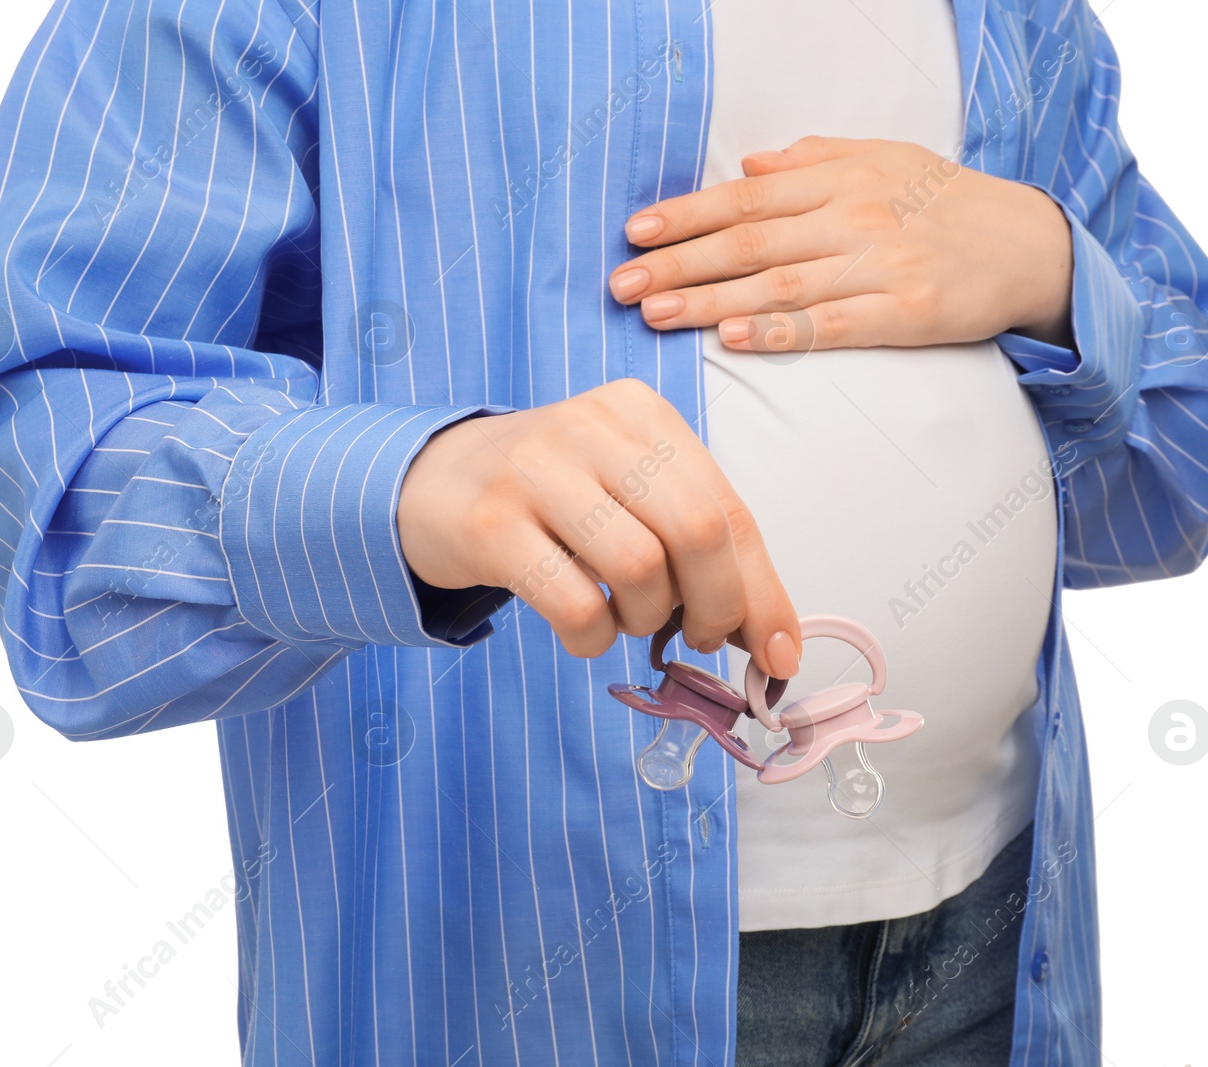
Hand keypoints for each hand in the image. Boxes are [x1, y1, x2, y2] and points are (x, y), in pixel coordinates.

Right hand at [397, 378, 801, 675]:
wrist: (431, 481)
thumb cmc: (553, 497)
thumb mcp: (631, 496)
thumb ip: (701, 549)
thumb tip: (774, 642)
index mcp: (642, 413)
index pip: (729, 509)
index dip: (762, 591)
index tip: (777, 653)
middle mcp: (592, 427)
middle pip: (696, 530)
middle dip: (715, 607)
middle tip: (697, 639)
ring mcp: (536, 470)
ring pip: (639, 566)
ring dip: (645, 618)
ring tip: (626, 618)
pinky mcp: (489, 523)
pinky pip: (573, 602)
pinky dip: (593, 638)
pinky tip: (585, 631)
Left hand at [608, 135, 1073, 350]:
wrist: (1032, 244)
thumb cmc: (943, 203)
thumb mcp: (883, 160)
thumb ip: (814, 160)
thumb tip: (748, 165)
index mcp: (841, 178)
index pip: (746, 196)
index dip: (686, 213)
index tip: (635, 232)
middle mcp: (854, 217)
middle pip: (750, 241)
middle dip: (679, 262)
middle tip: (620, 284)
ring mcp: (880, 266)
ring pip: (778, 285)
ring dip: (709, 300)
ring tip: (654, 313)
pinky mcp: (906, 315)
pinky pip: (831, 326)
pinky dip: (778, 333)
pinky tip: (731, 339)